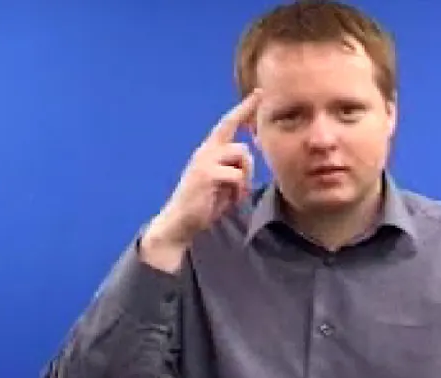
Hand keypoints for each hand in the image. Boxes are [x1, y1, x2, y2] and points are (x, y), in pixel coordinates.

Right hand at [141, 90, 260, 268]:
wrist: (181, 221)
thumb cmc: (204, 202)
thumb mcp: (222, 181)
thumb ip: (234, 166)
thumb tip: (250, 155)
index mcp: (209, 151)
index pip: (228, 123)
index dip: (244, 108)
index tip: (258, 93)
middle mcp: (206, 151)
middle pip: (240, 140)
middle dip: (250, 148)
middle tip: (256, 130)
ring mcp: (205, 161)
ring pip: (242, 154)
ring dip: (246, 176)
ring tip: (237, 193)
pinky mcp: (206, 174)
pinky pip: (236, 175)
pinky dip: (239, 190)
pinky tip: (232, 200)